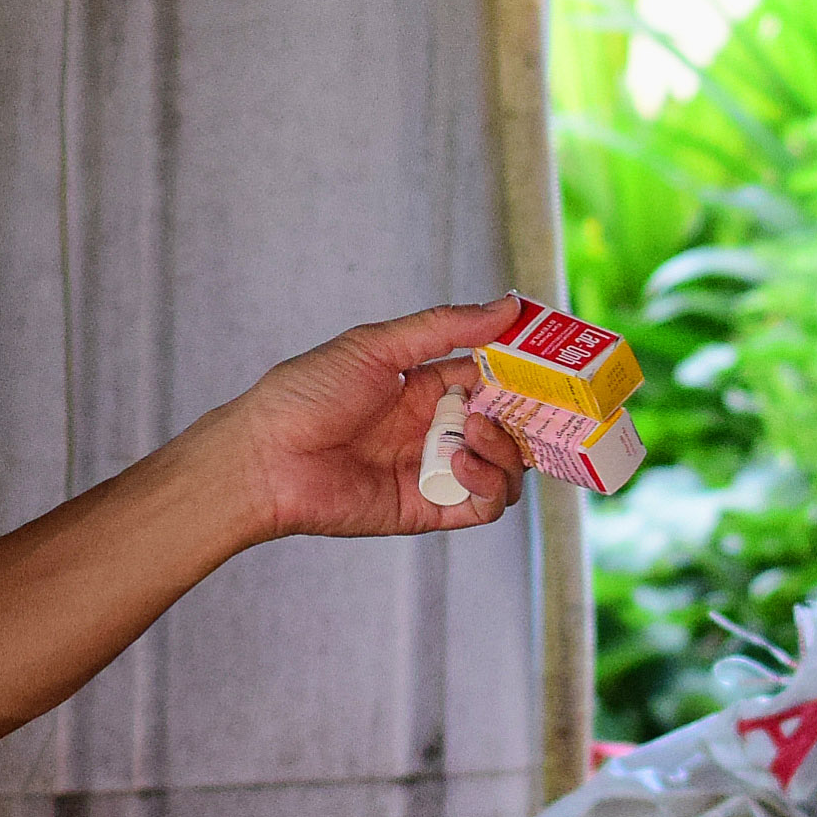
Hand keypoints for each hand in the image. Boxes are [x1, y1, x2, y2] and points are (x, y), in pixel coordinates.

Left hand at [214, 296, 531, 540]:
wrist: (265, 458)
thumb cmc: (307, 394)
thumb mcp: (377, 346)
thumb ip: (445, 327)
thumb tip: (510, 306)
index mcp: (425, 387)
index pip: (491, 378)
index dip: (523, 372)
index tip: (551, 363)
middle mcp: (434, 429)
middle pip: (507, 426)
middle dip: (527, 416)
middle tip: (539, 406)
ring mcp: (434, 471)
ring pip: (505, 469)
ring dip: (504, 450)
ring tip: (471, 434)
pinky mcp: (428, 510)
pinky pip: (482, 506)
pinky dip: (488, 486)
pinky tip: (460, 463)